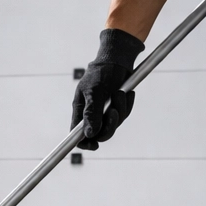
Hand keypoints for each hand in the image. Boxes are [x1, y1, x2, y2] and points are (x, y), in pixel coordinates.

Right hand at [72, 29, 144, 149]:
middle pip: (99, 134)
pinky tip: (128, 93)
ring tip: (120, 93)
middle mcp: (91, 115)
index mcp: (80, 111)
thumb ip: (91, 113)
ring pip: (114, 125)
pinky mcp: (117, 108)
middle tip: (114, 111)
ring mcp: (105, 113)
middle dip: (109, 125)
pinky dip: (127, 105)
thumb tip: (89, 134)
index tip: (94, 145)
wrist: (117, 60)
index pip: (78, 135)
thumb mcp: (94, 91)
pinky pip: (124, 115)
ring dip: (120, 110)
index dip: (84, 143)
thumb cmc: (101, 73)